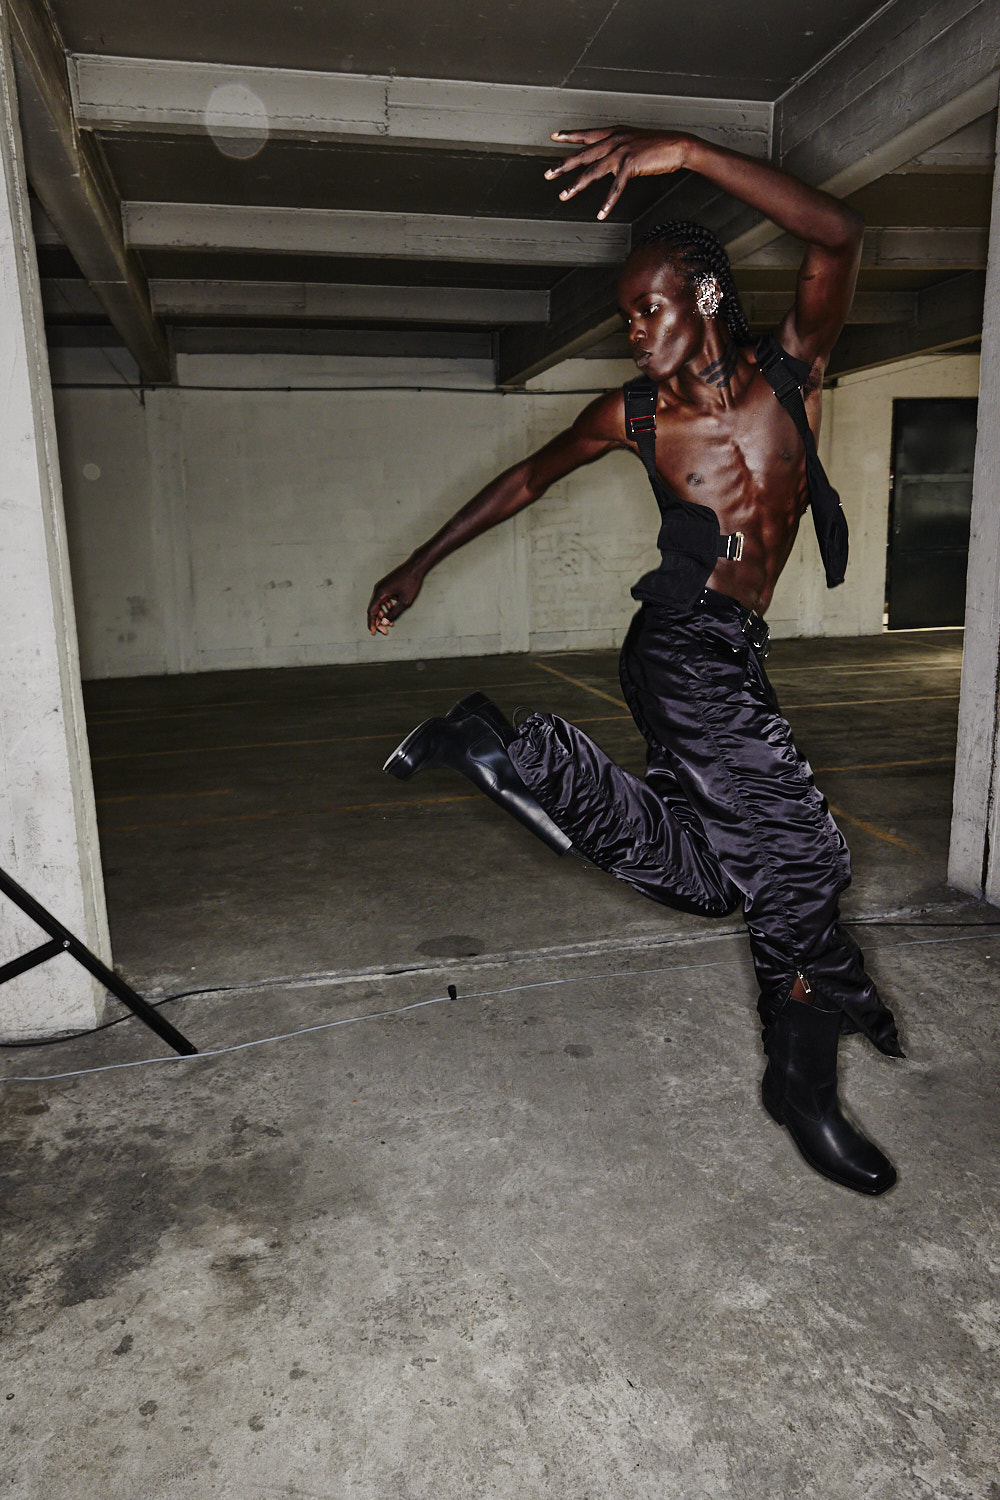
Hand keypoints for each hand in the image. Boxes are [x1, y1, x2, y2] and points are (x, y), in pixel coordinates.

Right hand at [367, 562, 424, 635]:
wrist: (416, 567)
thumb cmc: (411, 582)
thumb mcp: (405, 602)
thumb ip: (394, 613)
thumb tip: (385, 622)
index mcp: (380, 593)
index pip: (372, 611)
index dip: (372, 623)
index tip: (373, 632)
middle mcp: (378, 589)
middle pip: (374, 609)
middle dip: (378, 621)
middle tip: (384, 631)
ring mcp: (382, 587)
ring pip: (378, 604)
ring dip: (383, 614)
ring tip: (390, 623)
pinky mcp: (386, 585)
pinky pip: (383, 599)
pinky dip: (386, 607)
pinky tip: (392, 611)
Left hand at [545, 128, 692, 219]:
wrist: (678, 145)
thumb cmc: (658, 146)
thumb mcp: (633, 143)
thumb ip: (618, 150)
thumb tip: (609, 163)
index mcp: (614, 133)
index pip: (587, 134)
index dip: (570, 135)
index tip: (554, 136)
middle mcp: (614, 140)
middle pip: (583, 154)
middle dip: (563, 165)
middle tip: (547, 174)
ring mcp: (621, 151)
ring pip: (593, 171)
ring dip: (577, 185)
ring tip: (564, 195)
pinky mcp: (631, 164)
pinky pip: (616, 187)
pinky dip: (608, 202)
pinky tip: (601, 213)